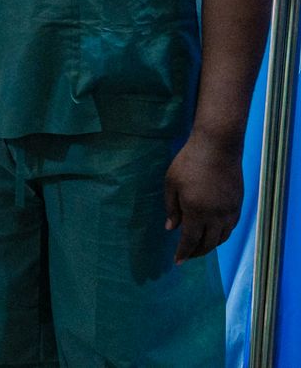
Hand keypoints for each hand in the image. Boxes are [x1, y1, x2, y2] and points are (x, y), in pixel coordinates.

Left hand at [164, 133, 243, 264]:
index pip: (190, 240)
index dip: (184, 253)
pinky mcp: (238, 205)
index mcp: (196, 211)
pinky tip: (214, 233)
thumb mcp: (171, 183)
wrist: (217, 147)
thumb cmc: (188, 162)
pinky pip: (230, 228)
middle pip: (208, 243)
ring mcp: (229, 211)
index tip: (177, 262)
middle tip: (187, 256)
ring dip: (210, 246)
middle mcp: (216, 216)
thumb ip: (171, 208)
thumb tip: (171, 228)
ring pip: (221, 238)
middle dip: (196, 253)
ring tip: (199, 247)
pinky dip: (221, 235)